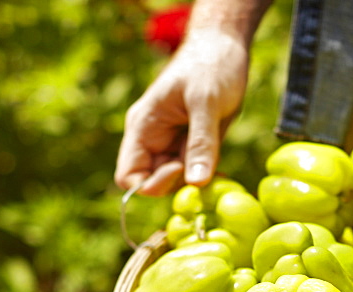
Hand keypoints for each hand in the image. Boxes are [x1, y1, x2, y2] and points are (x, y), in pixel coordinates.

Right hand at [114, 29, 249, 195]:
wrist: (225, 47)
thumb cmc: (211, 65)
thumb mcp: (206, 102)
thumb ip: (201, 143)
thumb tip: (196, 183)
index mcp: (143, 126)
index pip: (128, 175)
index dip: (151, 184)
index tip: (180, 168)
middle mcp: (153, 139)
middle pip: (153, 182)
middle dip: (177, 184)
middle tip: (205, 168)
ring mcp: (172, 144)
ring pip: (176, 181)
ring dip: (194, 181)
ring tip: (216, 164)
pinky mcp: (192, 146)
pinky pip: (193, 173)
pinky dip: (205, 176)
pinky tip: (221, 170)